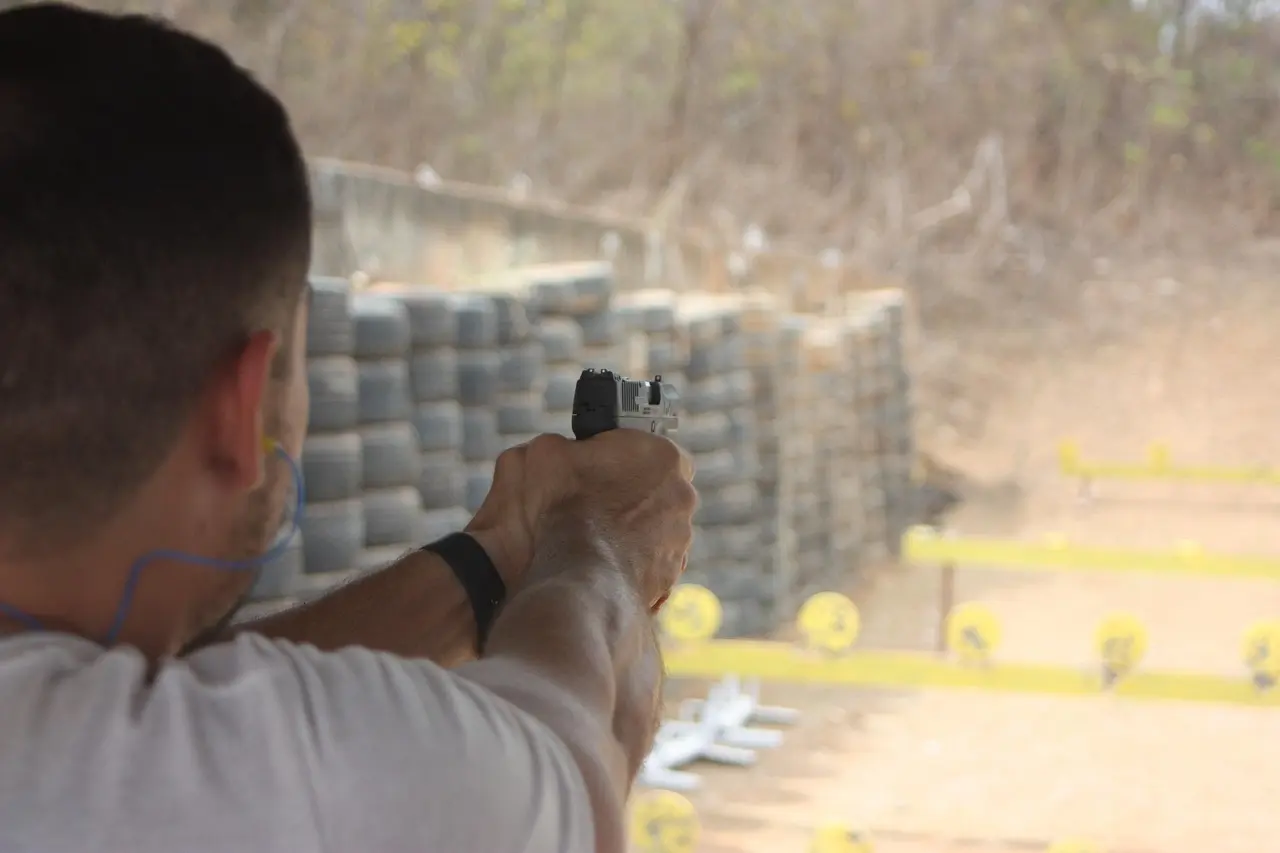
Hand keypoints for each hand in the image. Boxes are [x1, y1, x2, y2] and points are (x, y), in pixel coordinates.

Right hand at [466, 432, 696, 606]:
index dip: (612, 454)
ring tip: (592, 535)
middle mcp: (682, 494)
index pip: (642, 444)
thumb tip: (561, 451)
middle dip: (623, 491)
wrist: (581, 576)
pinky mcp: (672, 571)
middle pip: (650, 485)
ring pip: (652, 523)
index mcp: (664, 455)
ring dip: (628, 527)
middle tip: (589, 501)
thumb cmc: (567, 510)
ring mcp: (681, 536)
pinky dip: (630, 558)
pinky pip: (649, 558)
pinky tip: (602, 559)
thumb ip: (563, 443)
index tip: (591, 467)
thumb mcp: (549, 453)